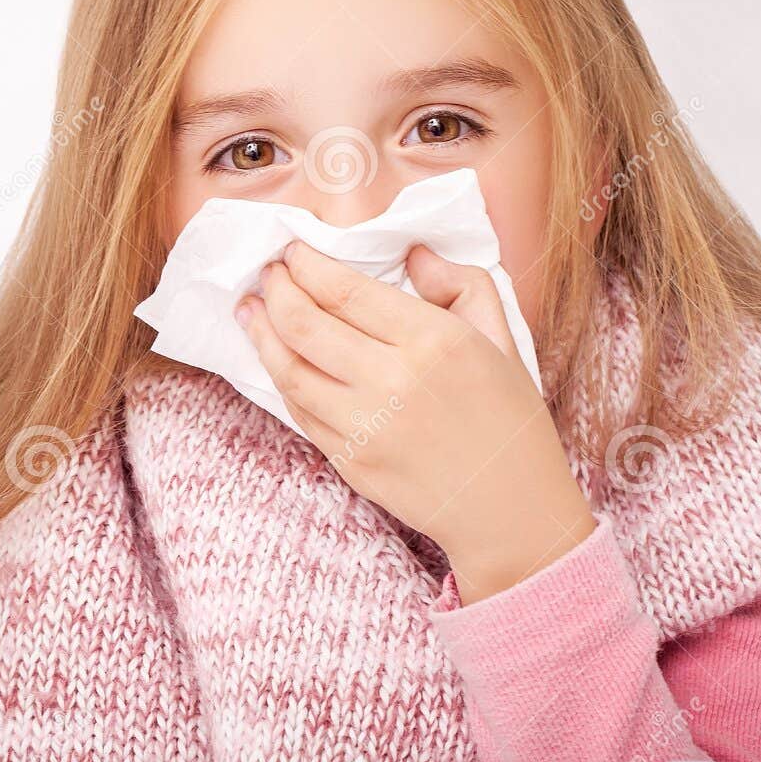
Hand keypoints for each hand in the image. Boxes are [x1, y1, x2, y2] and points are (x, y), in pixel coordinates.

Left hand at [235, 241, 594, 600]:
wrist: (511, 510)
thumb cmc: (510, 418)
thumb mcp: (502, 337)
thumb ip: (462, 284)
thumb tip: (413, 253)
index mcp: (434, 341)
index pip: (346, 291)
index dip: (308, 266)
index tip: (292, 252)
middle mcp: (393, 382)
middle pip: (305, 325)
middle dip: (277, 291)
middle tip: (268, 274)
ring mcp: (366, 427)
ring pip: (289, 371)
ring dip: (261, 334)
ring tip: (250, 310)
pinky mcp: (350, 462)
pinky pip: (300, 412)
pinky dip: (281, 379)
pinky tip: (276, 359)